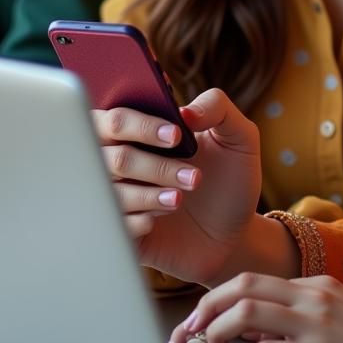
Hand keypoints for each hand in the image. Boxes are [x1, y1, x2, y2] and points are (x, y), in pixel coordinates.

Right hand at [94, 88, 262, 285]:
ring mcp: (117, 194)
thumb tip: (185, 112)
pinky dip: (139, 219)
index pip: (116, 115)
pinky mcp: (119, 229)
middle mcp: (122, 157)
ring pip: (109, 187)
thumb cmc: (230, 179)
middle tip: (193, 176)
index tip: (177, 136)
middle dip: (151, 164)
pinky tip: (161, 219)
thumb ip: (217, 107)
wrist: (233, 235)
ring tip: (181, 198)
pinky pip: (112, 221)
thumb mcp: (238, 136)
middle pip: (104, 151)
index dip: (140, 124)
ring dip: (149, 193)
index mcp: (143, 129)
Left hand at [168, 273, 342, 342]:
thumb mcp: (332, 316)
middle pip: (241, 287)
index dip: (217, 298)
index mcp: (311, 285)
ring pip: (246, 312)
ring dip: (214, 331)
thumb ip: (293, 317)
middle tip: (185, 332)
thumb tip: (250, 331)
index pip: (251, 281)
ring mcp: (313, 324)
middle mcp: (309, 297)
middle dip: (204, 307)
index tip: (198, 319)